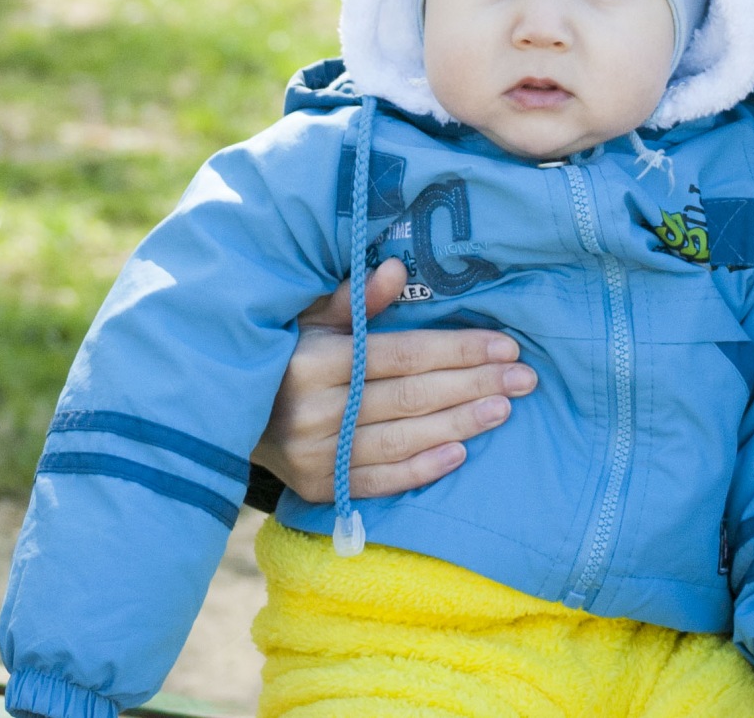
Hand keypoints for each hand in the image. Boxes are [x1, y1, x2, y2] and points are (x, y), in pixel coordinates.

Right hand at [250, 258, 538, 500]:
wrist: (229, 416)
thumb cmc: (282, 355)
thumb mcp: (307, 318)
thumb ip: (353, 300)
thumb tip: (395, 268)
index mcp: (313, 359)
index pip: (402, 354)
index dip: (457, 350)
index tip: (504, 344)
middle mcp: (315, 409)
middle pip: (411, 396)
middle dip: (474, 384)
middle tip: (525, 377)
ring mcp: (315, 453)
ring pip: (403, 439)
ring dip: (460, 423)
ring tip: (505, 409)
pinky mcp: (317, 486)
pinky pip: (380, 480)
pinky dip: (422, 468)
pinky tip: (461, 452)